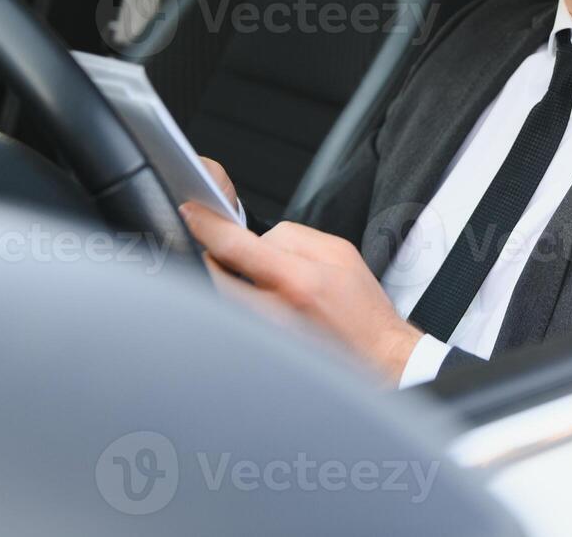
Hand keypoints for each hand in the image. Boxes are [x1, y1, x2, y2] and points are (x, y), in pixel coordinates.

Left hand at [180, 163, 421, 384]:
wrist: (379, 358)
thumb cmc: (363, 310)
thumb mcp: (339, 254)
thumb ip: (294, 237)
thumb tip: (258, 238)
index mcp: (297, 280)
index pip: (234, 247)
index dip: (207, 226)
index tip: (192, 213)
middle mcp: (275, 311)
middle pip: (217, 274)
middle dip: (220, 257)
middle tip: (234, 253)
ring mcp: (264, 335)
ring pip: (224, 297)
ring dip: (234, 282)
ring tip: (265, 285)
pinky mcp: (262, 350)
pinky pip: (236, 318)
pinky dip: (243, 305)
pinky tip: (268, 307)